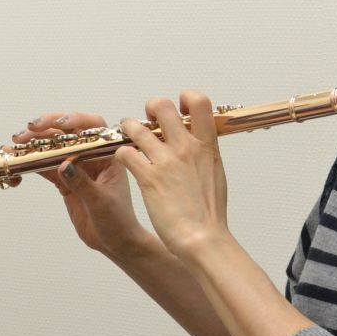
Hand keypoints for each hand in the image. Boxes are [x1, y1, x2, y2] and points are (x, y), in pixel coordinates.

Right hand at [14, 112, 152, 258]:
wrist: (115, 242)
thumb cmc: (119, 221)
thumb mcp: (101, 202)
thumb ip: (82, 183)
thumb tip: (63, 165)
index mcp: (109, 154)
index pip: (94, 127)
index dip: (76, 120)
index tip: (60, 123)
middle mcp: (92, 156)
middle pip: (68, 133)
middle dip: (47, 128)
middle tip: (28, 130)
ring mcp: (77, 167)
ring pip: (54, 148)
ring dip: (34, 143)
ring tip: (15, 144)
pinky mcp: (65, 180)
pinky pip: (46, 166)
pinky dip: (32, 163)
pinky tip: (17, 160)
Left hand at [114, 91, 231, 258]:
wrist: (202, 237)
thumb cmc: (210, 213)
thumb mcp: (215, 175)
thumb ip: (205, 155)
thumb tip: (201, 146)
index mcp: (206, 146)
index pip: (199, 102)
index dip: (185, 98)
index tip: (179, 110)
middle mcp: (185, 148)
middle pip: (162, 106)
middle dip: (150, 108)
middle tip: (147, 120)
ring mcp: (165, 161)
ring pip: (136, 127)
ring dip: (128, 127)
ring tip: (127, 134)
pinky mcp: (147, 178)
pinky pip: (125, 153)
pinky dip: (121, 154)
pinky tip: (124, 161)